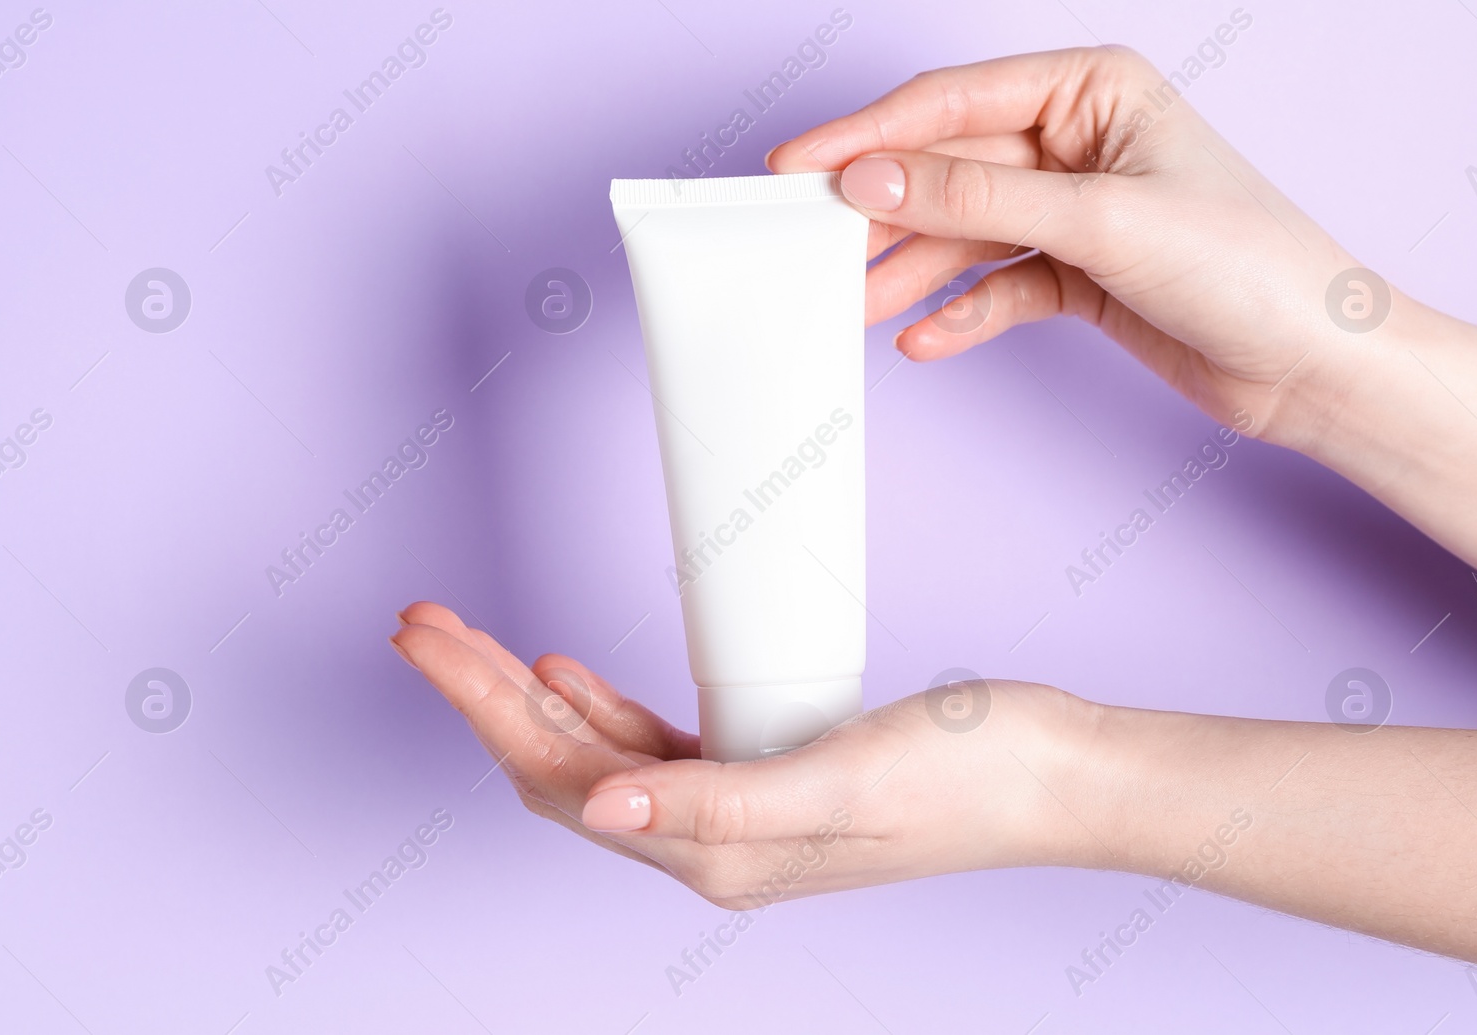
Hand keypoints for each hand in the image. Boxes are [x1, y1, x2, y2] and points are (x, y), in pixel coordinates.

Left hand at [390, 602, 1104, 905]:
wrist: (1054, 774)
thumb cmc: (968, 776)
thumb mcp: (840, 780)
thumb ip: (718, 803)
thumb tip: (605, 811)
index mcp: (715, 852)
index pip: (558, 778)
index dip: (481, 706)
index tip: (427, 640)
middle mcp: (711, 842)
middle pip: (559, 766)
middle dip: (483, 693)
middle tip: (422, 624)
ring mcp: (735, 810)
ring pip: (595, 755)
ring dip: (527, 696)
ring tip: (472, 641)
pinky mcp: (764, 774)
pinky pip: (651, 747)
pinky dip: (598, 706)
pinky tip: (572, 672)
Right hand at [767, 47, 1365, 449]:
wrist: (1314, 367)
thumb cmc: (1248, 265)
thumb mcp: (1099, 222)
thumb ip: (976, 202)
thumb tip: (872, 179)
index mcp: (1091, 89)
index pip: (952, 104)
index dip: (867, 136)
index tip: (797, 168)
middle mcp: (1076, 142)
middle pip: (948, 172)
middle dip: (883, 215)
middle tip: (810, 247)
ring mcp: (1074, 209)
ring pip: (964, 234)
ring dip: (910, 273)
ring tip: (854, 308)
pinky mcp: (1077, 272)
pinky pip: (996, 285)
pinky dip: (961, 313)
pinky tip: (925, 339)